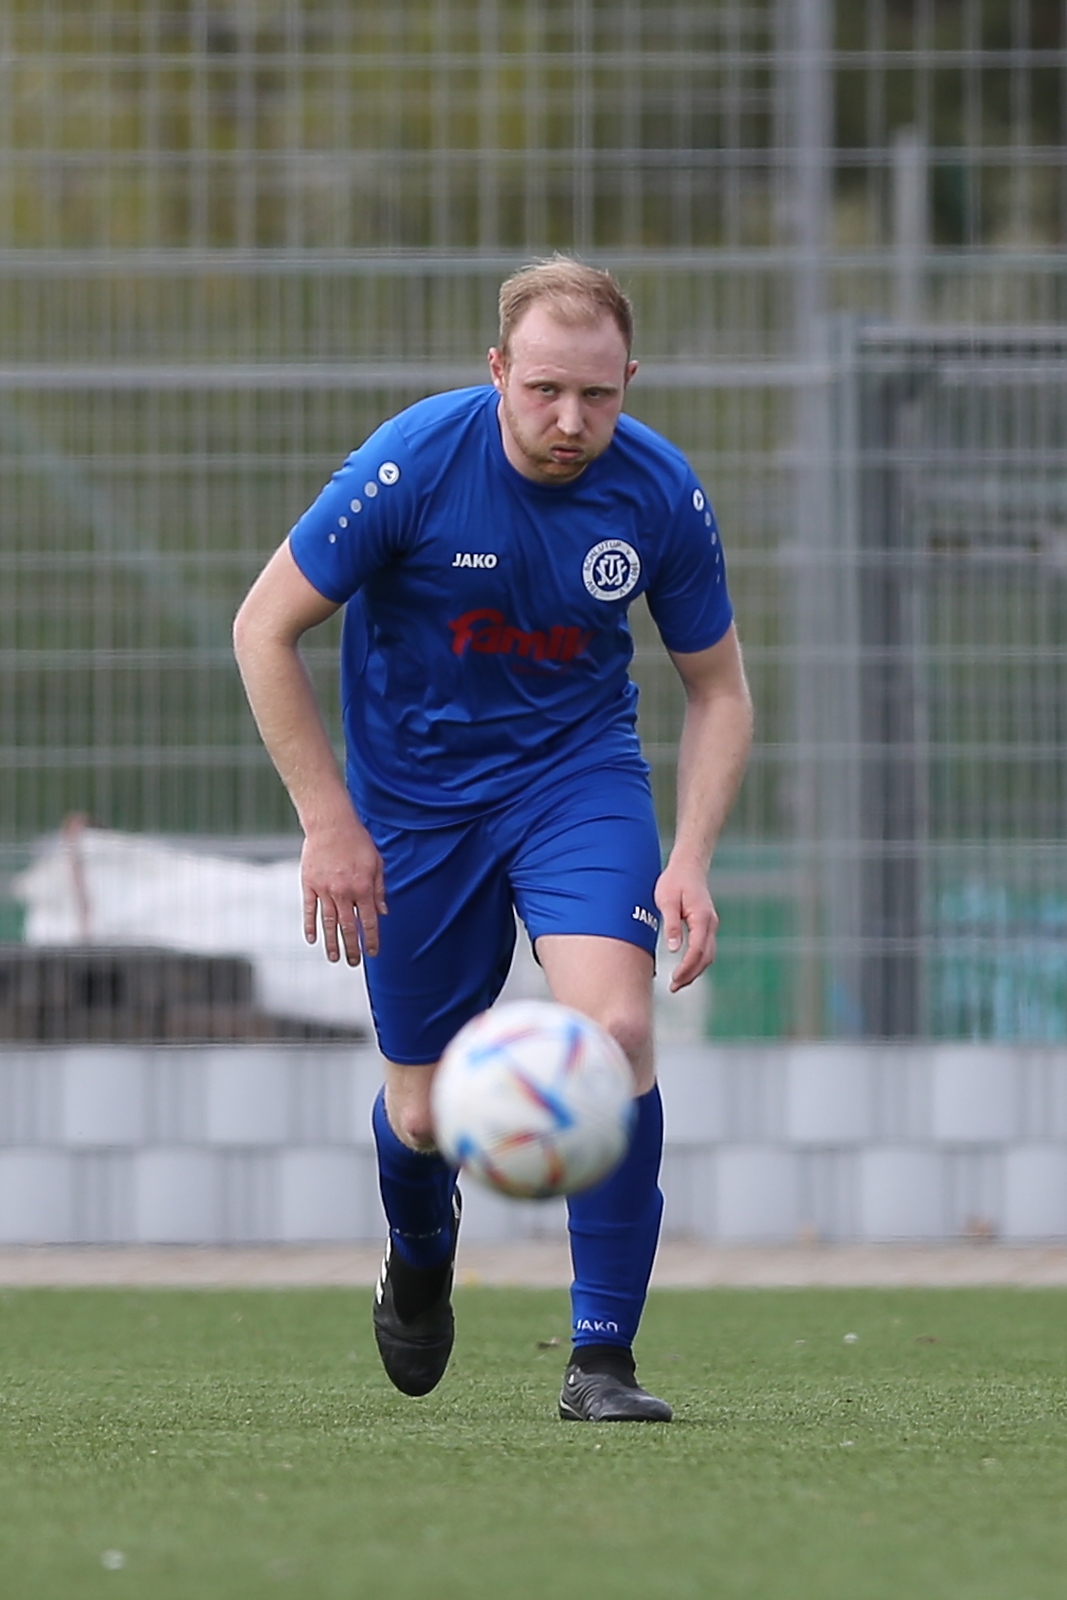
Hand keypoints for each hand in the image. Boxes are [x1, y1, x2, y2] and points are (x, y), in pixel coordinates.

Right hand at [300, 812, 386, 964]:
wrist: (331, 824)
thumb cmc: (357, 841)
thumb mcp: (377, 863)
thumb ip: (380, 889)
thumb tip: (383, 912)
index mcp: (363, 888)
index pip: (368, 921)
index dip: (371, 940)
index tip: (373, 953)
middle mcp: (344, 893)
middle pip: (348, 927)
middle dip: (352, 948)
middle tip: (354, 963)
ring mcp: (324, 890)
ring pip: (328, 923)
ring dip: (332, 943)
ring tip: (334, 958)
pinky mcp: (309, 884)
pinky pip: (310, 910)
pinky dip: (311, 926)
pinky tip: (312, 939)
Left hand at [654, 858, 718, 991]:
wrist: (688, 866)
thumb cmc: (675, 881)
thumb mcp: (667, 901)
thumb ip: (672, 925)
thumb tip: (674, 949)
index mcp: (702, 918)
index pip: (697, 950)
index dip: (686, 968)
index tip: (674, 980)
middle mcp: (711, 923)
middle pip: (706, 957)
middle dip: (691, 975)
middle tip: (674, 987)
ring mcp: (711, 925)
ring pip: (708, 955)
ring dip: (695, 971)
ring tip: (678, 983)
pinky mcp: (707, 925)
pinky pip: (706, 949)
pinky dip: (697, 962)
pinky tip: (686, 969)